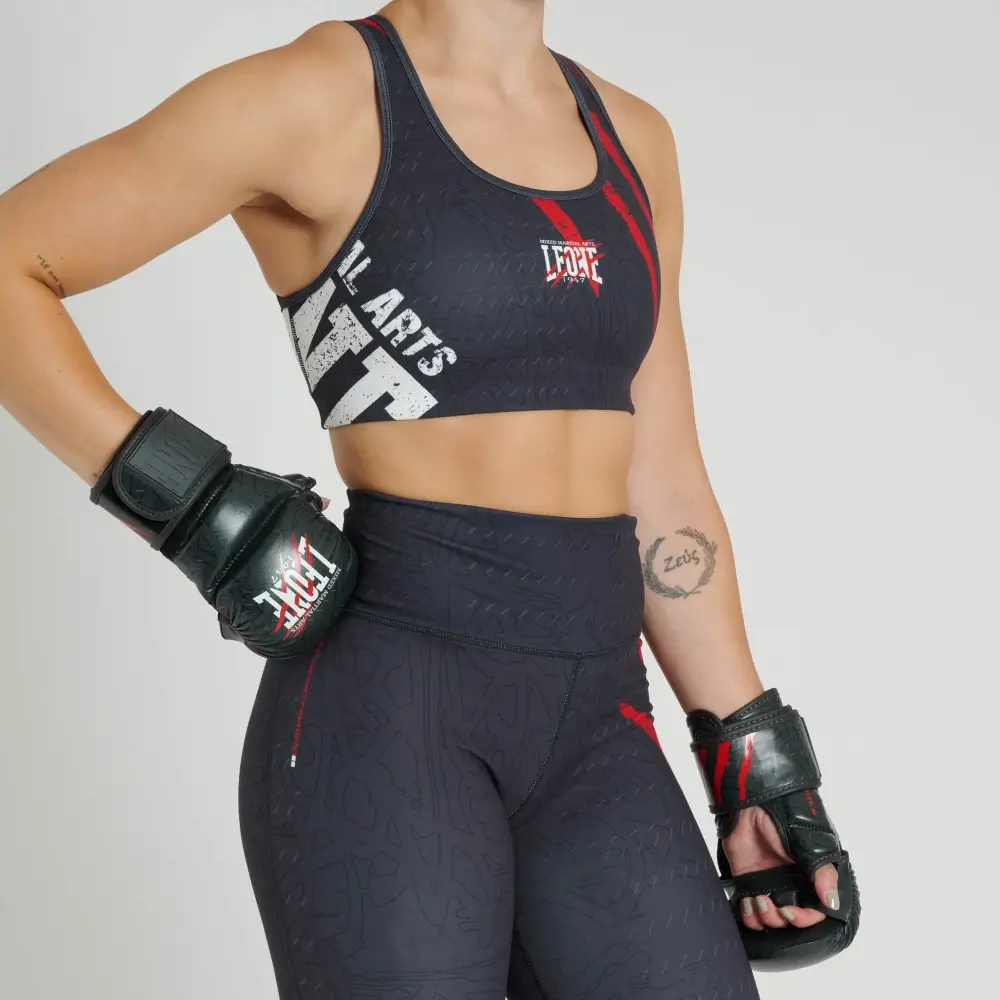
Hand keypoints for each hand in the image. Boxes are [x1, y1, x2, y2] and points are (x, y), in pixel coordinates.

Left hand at [723, 805, 839, 931]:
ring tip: (759, 899)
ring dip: (764, 916)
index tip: (792, 911)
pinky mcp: (747, 881)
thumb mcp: (810, 845)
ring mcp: (768, 884)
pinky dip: (748, 914)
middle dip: (782, 918)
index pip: (812, 912)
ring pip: (769, 918)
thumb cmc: (785, 820)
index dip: (803, 918)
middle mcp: (790, 884)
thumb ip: (822, 874)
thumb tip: (832, 902)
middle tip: (774, 904)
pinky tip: (748, 903)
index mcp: (809, 878)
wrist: (752, 805)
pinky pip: (749, 910)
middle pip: (789, 919)